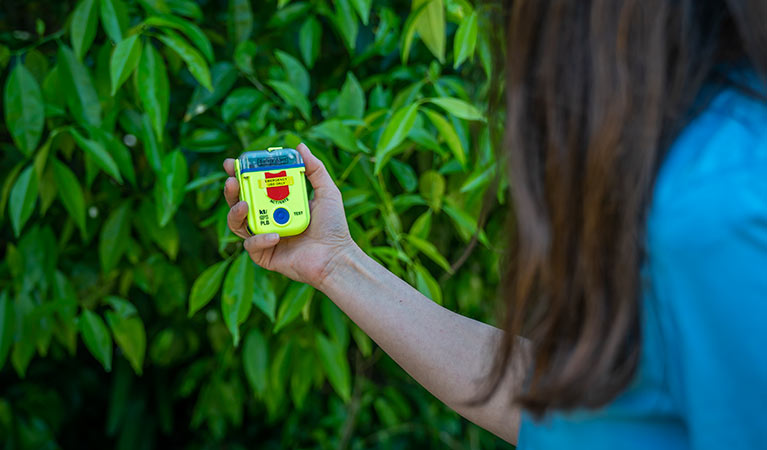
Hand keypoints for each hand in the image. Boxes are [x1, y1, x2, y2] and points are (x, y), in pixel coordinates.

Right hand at [223, 143, 356, 286]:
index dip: (241, 174)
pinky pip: (252, 246)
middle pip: (240, 202)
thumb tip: (300, 146)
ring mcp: (265, 237)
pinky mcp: (265, 256)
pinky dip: (260, 239)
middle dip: (232, 190)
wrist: (336, 257)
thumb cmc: (334, 227)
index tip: (233, 163)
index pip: (254, 185)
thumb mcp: (327, 192)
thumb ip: (315, 169)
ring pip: (238, 224)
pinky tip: (274, 236)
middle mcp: (269, 219)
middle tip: (232, 180)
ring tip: (244, 205)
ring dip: (236, 212)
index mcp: (279, 202)